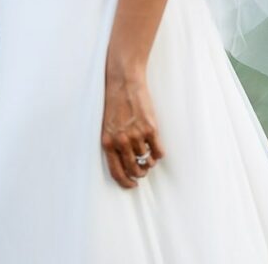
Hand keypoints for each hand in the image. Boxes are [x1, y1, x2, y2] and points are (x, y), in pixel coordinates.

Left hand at [101, 65, 163, 188]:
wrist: (124, 81)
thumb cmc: (115, 103)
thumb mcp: (108, 125)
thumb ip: (115, 144)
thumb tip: (126, 164)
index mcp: (108, 142)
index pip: (117, 173)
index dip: (126, 183)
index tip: (133, 185)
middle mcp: (122, 141)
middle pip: (135, 169)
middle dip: (140, 172)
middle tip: (143, 168)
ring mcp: (137, 135)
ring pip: (148, 161)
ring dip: (150, 160)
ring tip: (148, 152)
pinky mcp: (150, 128)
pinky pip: (159, 151)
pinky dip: (159, 153)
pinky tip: (156, 146)